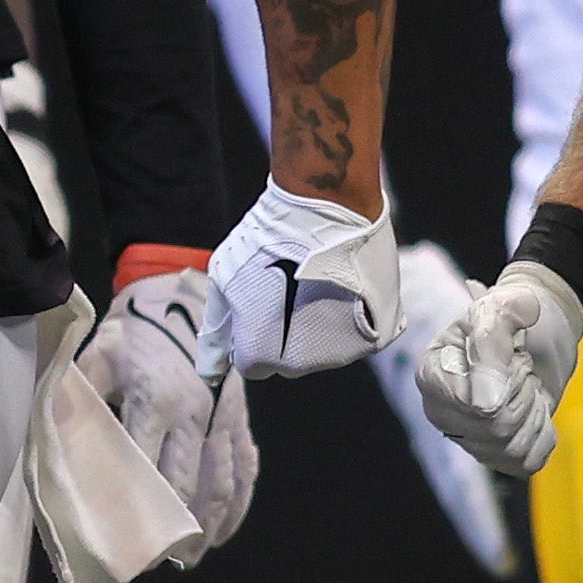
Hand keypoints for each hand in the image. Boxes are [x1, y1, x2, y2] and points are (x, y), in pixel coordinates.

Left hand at [69, 265, 256, 552]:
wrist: (186, 298)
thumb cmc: (134, 332)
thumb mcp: (97, 355)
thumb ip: (77, 396)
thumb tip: (51, 435)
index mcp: (154, 399)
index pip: (142, 466)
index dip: (133, 508)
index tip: (121, 542)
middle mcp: (195, 414)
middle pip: (186, 484)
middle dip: (171, 530)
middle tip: (152, 563)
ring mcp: (224, 419)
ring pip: (221, 484)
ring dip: (207, 527)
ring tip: (189, 558)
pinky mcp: (241, 420)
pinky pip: (246, 470)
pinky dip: (238, 506)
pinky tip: (223, 531)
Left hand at [205, 182, 400, 379]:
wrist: (328, 206)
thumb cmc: (268, 239)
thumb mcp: (226, 281)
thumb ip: (216, 334)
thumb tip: (209, 375)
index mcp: (261, 354)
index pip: (252, 364)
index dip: (252, 329)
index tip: (261, 296)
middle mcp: (302, 364)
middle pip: (287, 362)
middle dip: (283, 334)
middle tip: (289, 287)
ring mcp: (341, 352)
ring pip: (321, 352)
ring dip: (317, 325)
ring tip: (316, 282)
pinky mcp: (373, 336)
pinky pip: (353, 339)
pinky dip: (348, 320)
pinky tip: (341, 287)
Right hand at [370, 240, 523, 573]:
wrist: (540, 324)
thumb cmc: (516, 313)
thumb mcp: (505, 307)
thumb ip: (498, 324)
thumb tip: (499, 348)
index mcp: (432, 382)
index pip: (480, 410)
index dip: (508, 389)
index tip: (511, 362)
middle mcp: (442, 413)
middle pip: (499, 435)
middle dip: (526, 405)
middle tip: (525, 376)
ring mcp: (467, 437)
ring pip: (513, 453)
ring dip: (534, 420)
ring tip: (527, 391)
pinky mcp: (496, 452)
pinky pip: (525, 465)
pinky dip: (540, 439)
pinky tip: (534, 415)